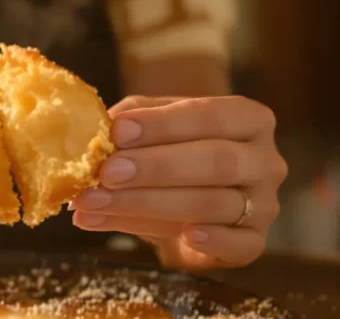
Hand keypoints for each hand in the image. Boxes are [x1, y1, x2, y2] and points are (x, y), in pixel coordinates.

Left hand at [70, 96, 286, 269]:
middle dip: (155, 167)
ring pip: (213, 203)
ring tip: (96, 204)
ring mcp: (265, 203)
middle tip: (107, 172)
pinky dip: (213, 241)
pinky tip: (185, 235)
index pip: (209, 115)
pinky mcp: (254, 241)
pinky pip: (240, 245)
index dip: (162, 124)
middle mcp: (264, 159)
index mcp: (247, 119)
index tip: (117, 132)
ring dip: (147, 204)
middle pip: (215, 160)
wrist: (187, 197)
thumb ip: (130, 122)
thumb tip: (99, 128)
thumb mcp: (152, 127)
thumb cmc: (171, 150)